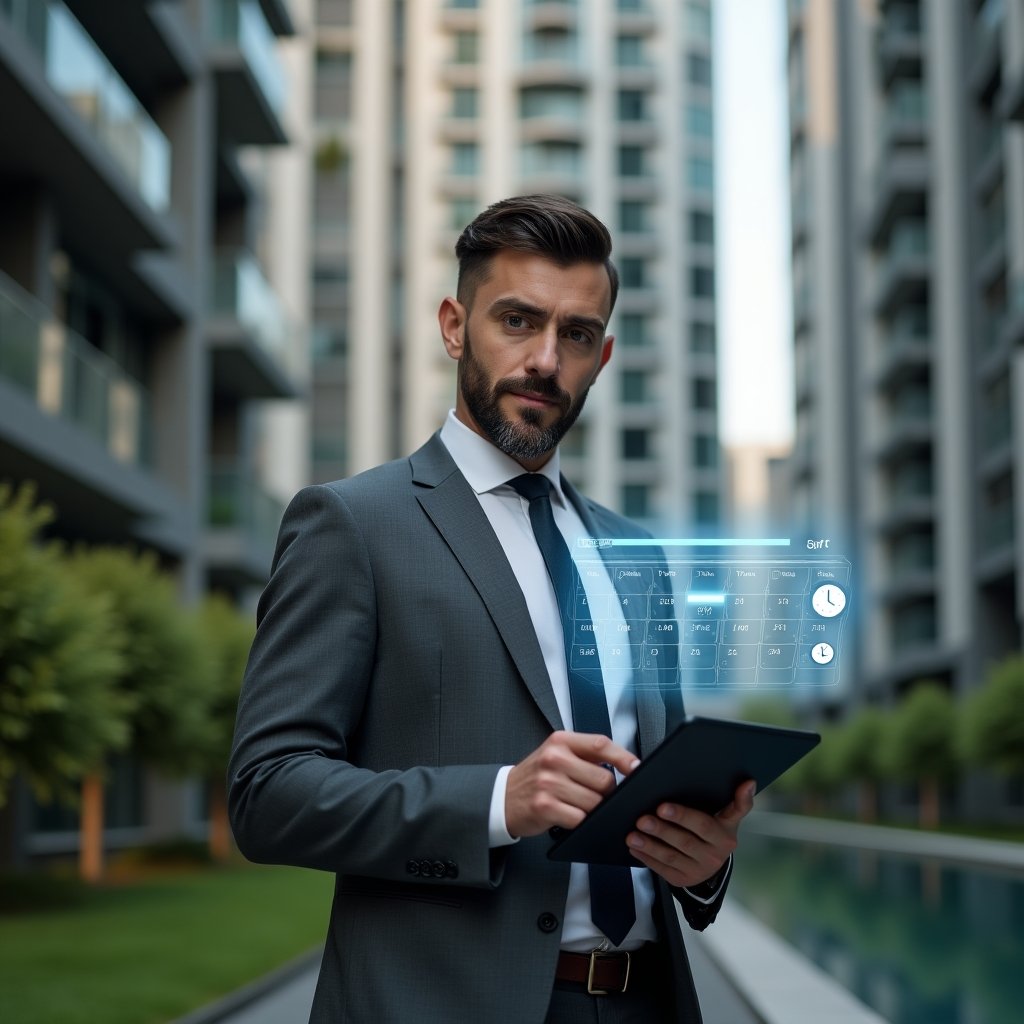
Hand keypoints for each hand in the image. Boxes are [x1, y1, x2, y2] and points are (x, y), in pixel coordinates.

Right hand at [505, 731, 639, 837]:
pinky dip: (580, 821)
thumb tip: (625, 765)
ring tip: (580, 805)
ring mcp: (548, 782)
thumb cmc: (536, 776)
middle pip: (604, 778)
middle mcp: (554, 758)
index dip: (623, 758)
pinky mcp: (545, 806)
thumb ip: (585, 755)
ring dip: (594, 809)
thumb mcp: (556, 754)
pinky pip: (579, 818)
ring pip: (594, 801)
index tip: (636, 769)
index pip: (601, 745)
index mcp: (561, 741)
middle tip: (597, 795)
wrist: (502, 797)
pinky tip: (569, 815)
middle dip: (608, 792)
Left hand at [625, 780, 755, 888]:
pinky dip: (647, 858)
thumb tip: (749, 782)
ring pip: (671, 857)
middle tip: (642, 818)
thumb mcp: (729, 817)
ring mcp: (698, 870)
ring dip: (650, 845)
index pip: (703, 824)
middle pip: (684, 841)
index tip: (663, 806)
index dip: (684, 816)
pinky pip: (663, 870)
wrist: (715, 863)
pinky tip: (635, 847)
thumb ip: (738, 802)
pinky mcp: (684, 880)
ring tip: (632, 834)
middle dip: (662, 830)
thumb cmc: (716, 831)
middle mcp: (714, 856)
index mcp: (724, 836)